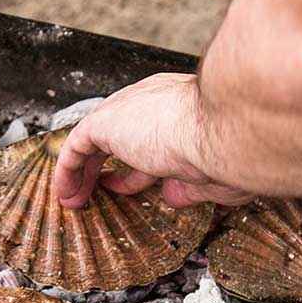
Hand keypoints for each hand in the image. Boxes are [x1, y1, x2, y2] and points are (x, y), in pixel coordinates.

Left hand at [52, 73, 255, 209]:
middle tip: (103, 191)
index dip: (141, 167)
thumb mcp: (214, 176)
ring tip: (75, 199)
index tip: (135, 187)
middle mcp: (155, 103)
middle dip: (109, 165)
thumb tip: (171, 197)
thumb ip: (191, 187)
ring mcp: (131, 109)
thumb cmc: (234, 150)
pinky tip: (66, 194)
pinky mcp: (108, 121)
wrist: (226, 131)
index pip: (153, 138)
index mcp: (184, 112)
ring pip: (95, 138)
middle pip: (121, 135)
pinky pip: (77, 146)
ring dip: (83, 170)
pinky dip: (68, 170)